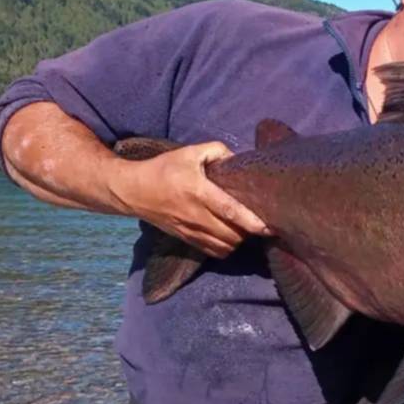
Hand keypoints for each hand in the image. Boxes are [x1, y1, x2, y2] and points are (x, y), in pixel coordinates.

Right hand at [113, 141, 269, 257]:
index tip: (269, 226)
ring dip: (238, 241)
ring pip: (224, 247)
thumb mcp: (189, 152)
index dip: (251, 221)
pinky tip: (230, 237)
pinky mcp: (186, 239)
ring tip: (244, 229)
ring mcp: (191, 231)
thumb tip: (237, 159)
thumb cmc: (163, 169)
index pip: (230, 211)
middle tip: (258, 223)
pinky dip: (226, 248)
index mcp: (198, 192)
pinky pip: (213, 252)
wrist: (133, 191)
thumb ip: (217, 151)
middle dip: (249, 232)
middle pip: (232, 234)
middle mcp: (196, 215)